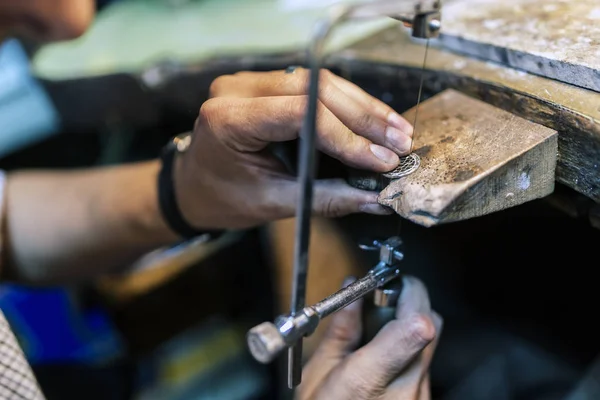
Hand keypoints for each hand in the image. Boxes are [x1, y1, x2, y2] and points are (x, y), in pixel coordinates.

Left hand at [173, 68, 413, 229]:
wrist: (194, 186)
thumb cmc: (221, 197)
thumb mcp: (271, 203)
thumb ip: (324, 199)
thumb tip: (374, 198)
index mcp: (229, 119)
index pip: (299, 114)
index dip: (345, 137)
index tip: (379, 160)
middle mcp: (239, 90)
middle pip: (315, 89)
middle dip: (363, 117)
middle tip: (399, 142)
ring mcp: (253, 82)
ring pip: (321, 82)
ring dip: (363, 107)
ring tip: (396, 131)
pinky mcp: (268, 86)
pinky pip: (315, 87)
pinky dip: (348, 105)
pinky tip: (373, 120)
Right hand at [297, 276, 441, 399]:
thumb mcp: (316, 376)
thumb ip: (340, 332)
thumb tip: (351, 293)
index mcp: (369, 382)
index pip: (414, 330)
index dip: (412, 296)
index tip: (397, 281)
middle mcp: (407, 391)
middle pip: (431, 327)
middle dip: (412, 301)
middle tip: (384, 298)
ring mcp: (421, 398)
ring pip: (430, 345)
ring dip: (410, 325)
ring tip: (378, 332)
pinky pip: (425, 365)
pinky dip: (409, 350)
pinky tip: (383, 359)